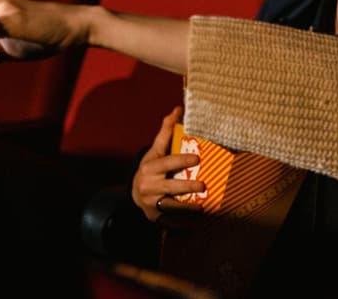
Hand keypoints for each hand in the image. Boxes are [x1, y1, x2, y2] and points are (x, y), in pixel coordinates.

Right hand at [132, 107, 205, 221]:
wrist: (135, 192)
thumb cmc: (151, 167)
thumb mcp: (156, 150)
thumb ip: (166, 132)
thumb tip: (177, 109)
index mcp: (150, 167)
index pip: (166, 163)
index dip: (181, 160)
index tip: (196, 159)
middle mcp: (148, 185)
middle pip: (169, 186)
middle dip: (185, 186)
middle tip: (202, 186)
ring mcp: (151, 202)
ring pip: (170, 206)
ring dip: (186, 208)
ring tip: (202, 208)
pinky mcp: (155, 217)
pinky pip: (169, 223)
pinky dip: (180, 226)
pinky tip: (194, 228)